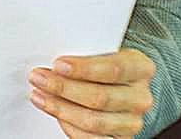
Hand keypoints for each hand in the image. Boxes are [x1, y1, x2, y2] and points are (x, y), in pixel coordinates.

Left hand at [28, 49, 154, 137]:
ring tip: (39, 96)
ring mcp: (132, 122)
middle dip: (64, 88)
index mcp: (141, 69)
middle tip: (39, 78)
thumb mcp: (104, 53)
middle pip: (100, 97)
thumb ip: (85, 55)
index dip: (83, 69)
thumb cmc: (108, 65)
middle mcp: (140, 97)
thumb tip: (53, 64)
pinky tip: (56, 113)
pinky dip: (69, 127)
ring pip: (93, 121)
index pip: (113, 69)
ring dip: (60, 108)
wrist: (123, 87)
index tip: (58, 65)